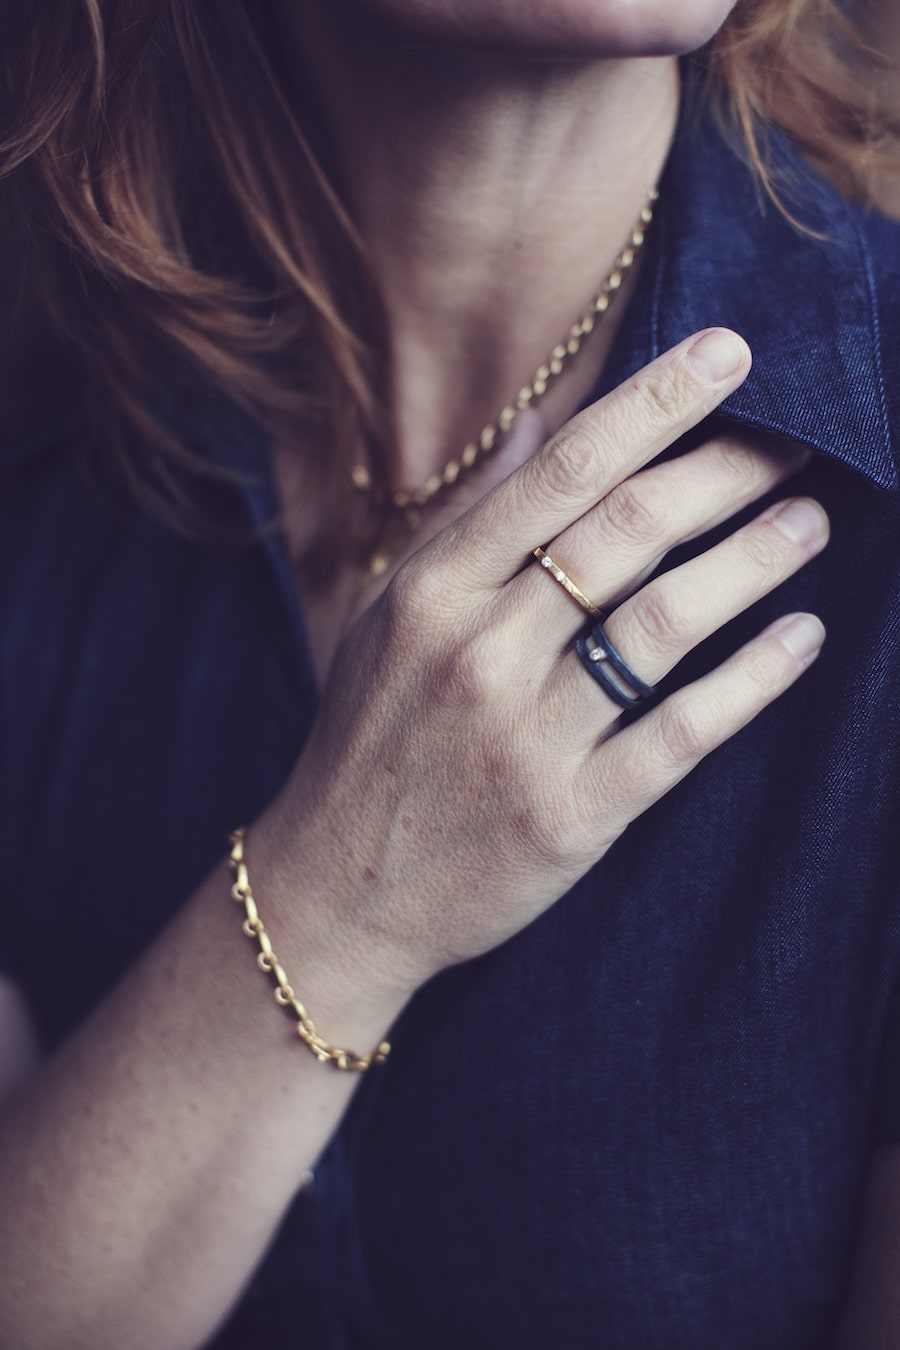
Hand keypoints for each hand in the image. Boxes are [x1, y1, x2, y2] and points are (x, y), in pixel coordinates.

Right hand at [264, 329, 827, 996]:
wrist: (338, 891)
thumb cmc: (370, 743)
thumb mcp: (388, 621)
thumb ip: (468, 528)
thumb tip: (536, 431)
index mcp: (432, 590)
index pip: (563, 471)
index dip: (655, 404)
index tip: (729, 353)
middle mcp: (480, 652)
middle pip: (628, 532)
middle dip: (726, 471)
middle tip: (795, 440)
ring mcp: (527, 736)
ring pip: (664, 623)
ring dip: (753, 562)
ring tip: (812, 522)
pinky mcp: (571, 816)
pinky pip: (681, 733)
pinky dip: (752, 680)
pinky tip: (803, 638)